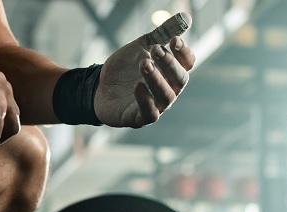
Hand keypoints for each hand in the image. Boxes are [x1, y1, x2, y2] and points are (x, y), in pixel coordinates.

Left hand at [94, 13, 195, 127]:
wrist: (99, 86)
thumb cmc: (125, 68)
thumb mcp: (141, 46)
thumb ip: (161, 34)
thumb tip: (185, 18)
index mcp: (171, 72)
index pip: (187, 63)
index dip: (183, 52)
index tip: (173, 39)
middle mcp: (168, 90)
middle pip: (180, 79)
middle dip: (169, 64)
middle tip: (155, 50)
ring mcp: (156, 106)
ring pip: (166, 96)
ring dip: (156, 79)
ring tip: (144, 64)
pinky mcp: (139, 118)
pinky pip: (150, 114)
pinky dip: (146, 100)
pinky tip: (137, 86)